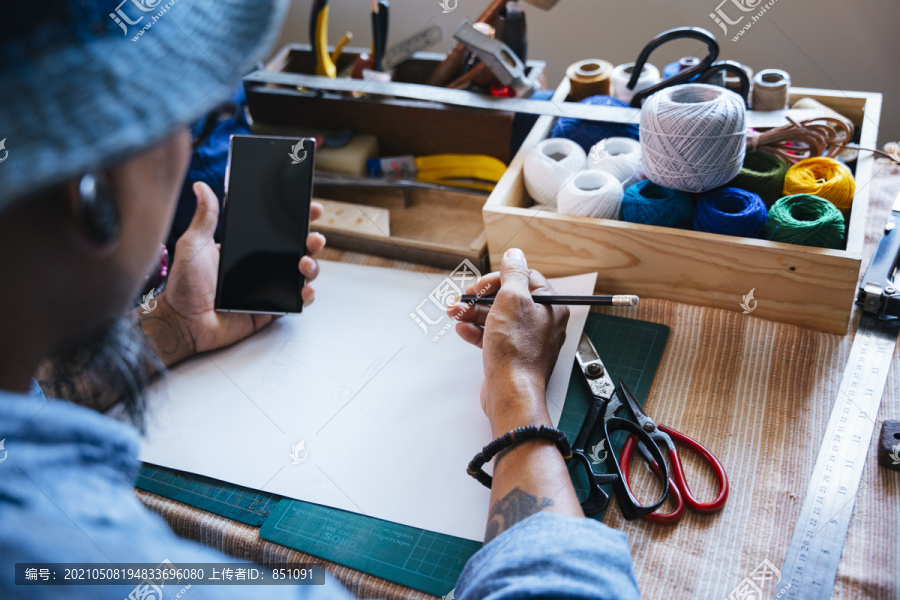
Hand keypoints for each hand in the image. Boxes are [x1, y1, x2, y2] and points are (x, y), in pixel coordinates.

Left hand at [141, 182, 325, 367]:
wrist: (183, 322)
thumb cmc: (184, 285)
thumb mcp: (194, 244)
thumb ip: (205, 217)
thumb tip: (201, 186)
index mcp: (246, 249)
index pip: (277, 231)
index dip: (296, 220)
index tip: (310, 209)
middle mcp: (260, 267)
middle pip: (296, 250)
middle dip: (311, 241)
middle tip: (314, 238)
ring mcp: (268, 288)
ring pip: (300, 274)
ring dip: (311, 267)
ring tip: (305, 263)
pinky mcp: (271, 309)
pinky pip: (295, 302)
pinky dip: (306, 296)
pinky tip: (306, 289)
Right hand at [448, 248, 568, 435]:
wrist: (511, 392)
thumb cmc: (516, 349)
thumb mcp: (513, 299)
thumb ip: (513, 273)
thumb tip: (515, 254)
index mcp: (550, 306)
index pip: (525, 279)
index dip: (499, 279)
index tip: (480, 285)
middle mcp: (541, 323)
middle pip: (508, 299)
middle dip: (480, 298)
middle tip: (462, 300)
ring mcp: (526, 341)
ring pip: (498, 318)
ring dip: (473, 314)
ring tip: (454, 315)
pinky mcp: (512, 356)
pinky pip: (493, 338)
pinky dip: (477, 333)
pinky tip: (462, 331)